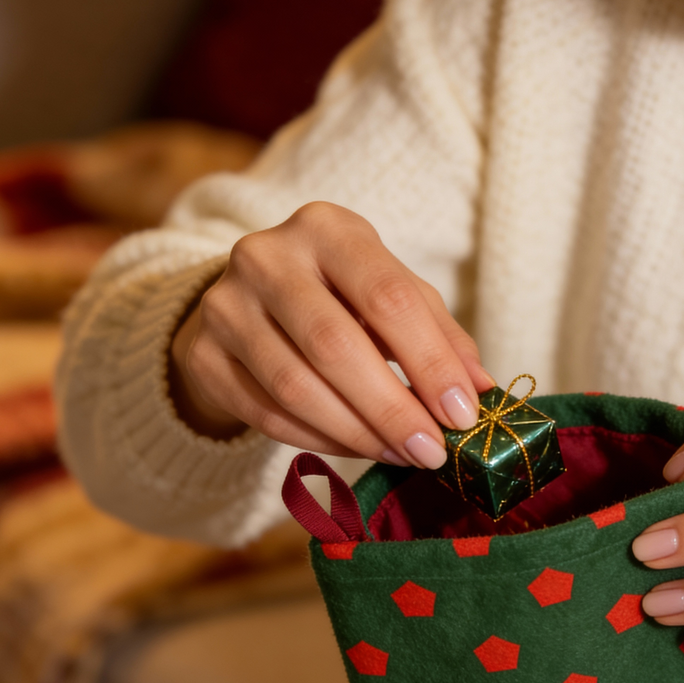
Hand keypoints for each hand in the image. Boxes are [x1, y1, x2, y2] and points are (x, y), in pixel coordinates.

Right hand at [168, 202, 492, 467]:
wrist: (248, 300)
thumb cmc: (340, 295)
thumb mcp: (392, 294)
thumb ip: (439, 336)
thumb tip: (481, 392)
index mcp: (327, 228)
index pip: (387, 296)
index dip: (429, 361)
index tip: (462, 414)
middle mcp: (266, 256)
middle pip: (335, 345)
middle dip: (392, 408)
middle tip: (432, 451)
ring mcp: (225, 305)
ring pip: (295, 387)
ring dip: (357, 433)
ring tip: (401, 454)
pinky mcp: (202, 354)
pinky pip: (265, 413)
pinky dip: (318, 440)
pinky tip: (356, 450)